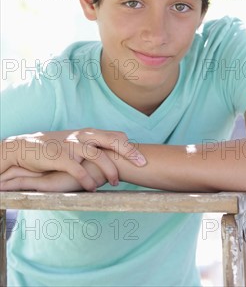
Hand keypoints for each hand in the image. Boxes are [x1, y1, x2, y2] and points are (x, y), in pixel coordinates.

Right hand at [1, 128, 145, 190]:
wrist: (26, 147)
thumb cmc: (55, 147)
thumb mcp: (76, 143)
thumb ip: (93, 147)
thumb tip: (113, 157)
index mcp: (89, 133)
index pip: (115, 136)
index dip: (129, 146)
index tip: (141, 157)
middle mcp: (83, 136)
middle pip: (112, 140)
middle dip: (129, 152)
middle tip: (142, 164)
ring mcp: (72, 146)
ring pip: (98, 155)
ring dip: (109, 170)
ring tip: (115, 183)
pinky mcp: (60, 157)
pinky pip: (78, 169)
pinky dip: (87, 180)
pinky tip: (93, 189)